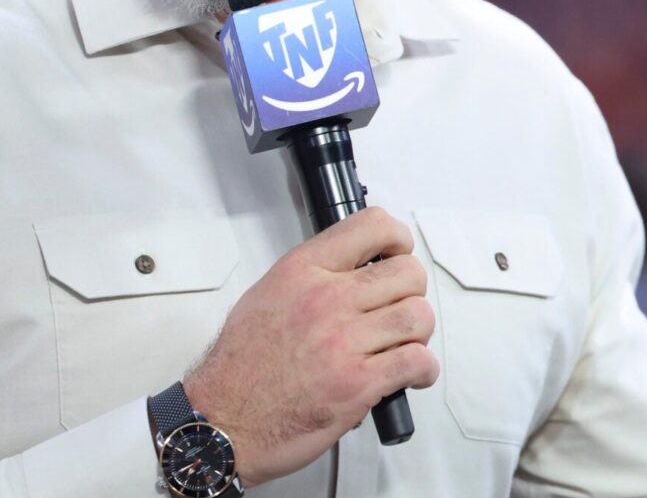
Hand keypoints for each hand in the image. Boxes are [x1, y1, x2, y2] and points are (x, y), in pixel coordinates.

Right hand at [182, 206, 438, 486]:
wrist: (223, 421)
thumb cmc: (239, 368)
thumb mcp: (265, 296)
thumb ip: (310, 278)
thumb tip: (351, 272)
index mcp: (302, 272)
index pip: (372, 226)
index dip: (397, 240)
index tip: (397, 254)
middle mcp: (325, 299)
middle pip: (407, 273)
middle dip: (412, 292)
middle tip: (399, 309)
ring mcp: (343, 342)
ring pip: (418, 316)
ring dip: (418, 333)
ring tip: (403, 345)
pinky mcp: (357, 384)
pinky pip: (417, 361)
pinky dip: (423, 369)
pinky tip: (410, 375)